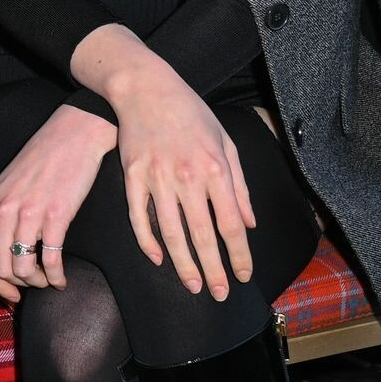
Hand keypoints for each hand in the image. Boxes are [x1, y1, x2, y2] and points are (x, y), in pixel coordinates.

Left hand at [0, 104, 114, 303]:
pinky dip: (56, 277)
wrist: (73, 135)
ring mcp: (28, 213)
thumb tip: (3, 253)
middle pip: (1, 269)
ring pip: (23, 269)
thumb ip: (0, 215)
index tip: (10, 296)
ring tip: (48, 279)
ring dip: (37, 282)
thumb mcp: (8, 186)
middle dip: (18, 286)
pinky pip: (51, 261)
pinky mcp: (56, 215)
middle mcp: (3, 211)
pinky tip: (62, 278)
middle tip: (34, 285)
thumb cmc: (43, 160)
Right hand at [109, 60, 256, 300]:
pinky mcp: (131, 176)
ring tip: (193, 285)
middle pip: (202, 235)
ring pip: (170, 232)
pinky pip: (138, 217)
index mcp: (215, 169)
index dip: (239, 255)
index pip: (231, 224)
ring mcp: (156, 177)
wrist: (145, 87)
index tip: (243, 276)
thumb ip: (239, 185)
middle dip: (213, 269)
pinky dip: (148, 241)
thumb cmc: (191, 113)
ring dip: (183, 264)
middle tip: (218, 294)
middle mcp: (187, 176)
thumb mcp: (226, 142)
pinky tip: (158, 258)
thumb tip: (248, 224)